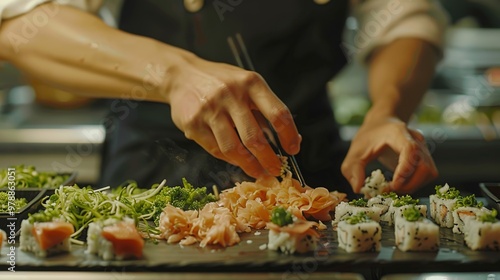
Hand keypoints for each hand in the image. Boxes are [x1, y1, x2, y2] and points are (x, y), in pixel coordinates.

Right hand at [166, 53, 300, 177]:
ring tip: (258, 172)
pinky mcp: (193, 123)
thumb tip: (292, 139)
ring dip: (249, 166)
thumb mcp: (247, 85)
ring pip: (233, 149)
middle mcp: (231, 94)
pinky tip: (236, 161)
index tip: (293, 149)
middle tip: (275, 170)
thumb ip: (266, 109)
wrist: (182, 75)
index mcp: (251, 83)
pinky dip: (229, 159)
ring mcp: (210, 109)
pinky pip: (215, 149)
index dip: (288, 135)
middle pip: (255, 137)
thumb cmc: (221, 82)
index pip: (278, 113)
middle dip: (268, 160)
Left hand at [341, 117, 437, 193]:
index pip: (410, 149)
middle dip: (408, 184)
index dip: (405, 169)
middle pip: (424, 166)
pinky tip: (400, 183)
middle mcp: (416, 139)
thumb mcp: (355, 151)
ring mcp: (423, 148)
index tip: (394, 184)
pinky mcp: (426, 157)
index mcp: (398, 133)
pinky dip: (415, 183)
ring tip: (393, 187)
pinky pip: (427, 174)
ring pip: (428, 172)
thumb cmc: (369, 136)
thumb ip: (353, 169)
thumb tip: (357, 188)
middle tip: (388, 189)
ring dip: (413, 186)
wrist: (383, 124)